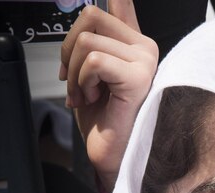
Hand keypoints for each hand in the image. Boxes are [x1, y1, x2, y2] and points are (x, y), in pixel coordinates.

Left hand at [60, 1, 158, 192]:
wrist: (111, 155)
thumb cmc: (103, 120)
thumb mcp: (91, 72)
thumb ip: (96, 39)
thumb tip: (109, 2)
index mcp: (133, 43)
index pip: (120, 2)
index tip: (105, 14)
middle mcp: (144, 48)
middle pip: (90, 17)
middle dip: (69, 50)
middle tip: (77, 80)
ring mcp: (145, 61)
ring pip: (87, 42)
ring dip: (74, 74)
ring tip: (86, 95)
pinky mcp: (138, 77)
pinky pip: (94, 61)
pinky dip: (82, 82)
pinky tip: (93, 98)